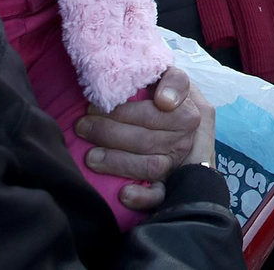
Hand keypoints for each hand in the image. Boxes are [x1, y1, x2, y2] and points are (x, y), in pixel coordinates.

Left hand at [76, 66, 209, 210]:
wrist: (184, 148)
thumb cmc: (163, 110)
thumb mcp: (164, 84)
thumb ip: (154, 76)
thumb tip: (136, 78)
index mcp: (187, 99)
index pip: (179, 87)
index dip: (170, 91)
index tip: (158, 99)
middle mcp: (189, 129)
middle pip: (153, 129)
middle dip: (112, 127)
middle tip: (84, 124)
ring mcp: (182, 158)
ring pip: (152, 162)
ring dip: (118, 160)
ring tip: (91, 156)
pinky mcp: (172, 186)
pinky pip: (161, 194)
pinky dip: (143, 196)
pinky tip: (124, 193)